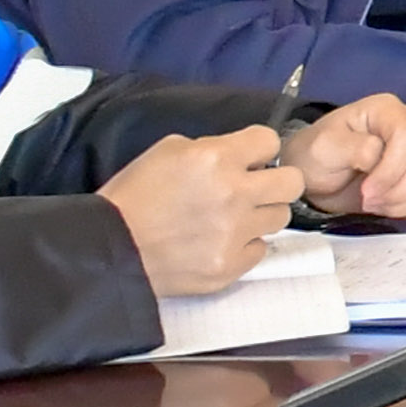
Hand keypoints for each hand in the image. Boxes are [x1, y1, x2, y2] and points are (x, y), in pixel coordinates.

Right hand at [99, 126, 306, 302]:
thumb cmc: (135, 194)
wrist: (113, 247)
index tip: (249, 158)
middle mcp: (235, 194)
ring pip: (280, 218)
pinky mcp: (232, 265)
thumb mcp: (167, 151)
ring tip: (233, 218)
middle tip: (257, 188)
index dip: (259, 148)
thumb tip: (239, 158)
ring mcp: (236, 233)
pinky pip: (259, 249)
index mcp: (216, 159)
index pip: (270, 141)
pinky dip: (244, 244)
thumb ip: (210, 149)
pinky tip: (220, 241)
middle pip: (292, 182)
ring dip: (261, 214)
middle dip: (277, 181)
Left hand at [293, 95, 405, 221]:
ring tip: (378, 206)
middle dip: (402, 190)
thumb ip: (351, 147)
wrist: (318, 178)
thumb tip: (377, 155)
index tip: (365, 191)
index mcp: (389, 110)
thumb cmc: (319, 156)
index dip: (391, 170)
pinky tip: (392, 208)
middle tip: (371, 202)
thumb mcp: (324, 147)